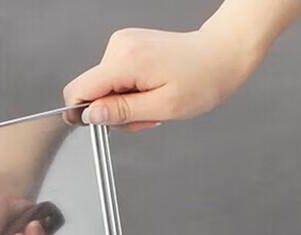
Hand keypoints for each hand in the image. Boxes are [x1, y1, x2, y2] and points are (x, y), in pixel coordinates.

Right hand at [63, 18, 267, 130]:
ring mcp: (123, 45)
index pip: (78, 89)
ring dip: (126, 106)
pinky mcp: (128, 48)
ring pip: (105, 89)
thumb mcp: (162, 107)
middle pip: (92, 93)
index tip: (108, 124)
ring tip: (154, 104)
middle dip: (115, 113)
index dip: (84, 113)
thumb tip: (90, 115)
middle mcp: (118, 47)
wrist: (221, 55)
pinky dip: (131, 94)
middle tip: (146, 116)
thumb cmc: (201, 80)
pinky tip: (152, 93)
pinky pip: (116, 81)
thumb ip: (122, 112)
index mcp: (124, 60)